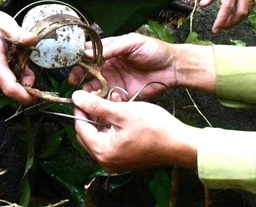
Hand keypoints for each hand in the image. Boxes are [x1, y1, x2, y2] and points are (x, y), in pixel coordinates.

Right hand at [0, 3, 38, 104]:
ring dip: (15, 76)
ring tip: (17, 57)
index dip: (25, 96)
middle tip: (29, 67)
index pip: (10, 88)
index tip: (36, 95)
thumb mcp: (5, 24)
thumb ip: (19, 34)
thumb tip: (33, 39)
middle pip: (9, 87)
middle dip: (23, 82)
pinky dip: (6, 73)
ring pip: (3, 83)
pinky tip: (7, 57)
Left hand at [71, 90, 200, 171]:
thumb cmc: (154, 128)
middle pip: (88, 133)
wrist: (178, 142)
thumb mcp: (122, 111)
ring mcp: (116, 161)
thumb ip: (97, 105)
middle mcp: (106, 161)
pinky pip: (111, 140)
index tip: (83, 93)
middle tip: (97, 96)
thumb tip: (76, 97)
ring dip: (103, 118)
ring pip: (100, 135)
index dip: (80, 108)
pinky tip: (120, 111)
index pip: (80, 128)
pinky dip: (112, 125)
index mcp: (103, 152)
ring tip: (112, 100)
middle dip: (91, 113)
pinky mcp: (125, 157)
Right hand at [78, 33, 176, 99]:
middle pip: (88, 71)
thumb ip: (112, 47)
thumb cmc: (154, 50)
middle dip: (79, 76)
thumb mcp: (133, 42)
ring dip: (88, 90)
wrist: (172, 67)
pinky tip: (101, 100)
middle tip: (74, 80)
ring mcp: (114, 80)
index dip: (80, 58)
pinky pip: (107, 98)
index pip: (89, 54)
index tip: (73, 63)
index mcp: (111, 51)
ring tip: (86, 93)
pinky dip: (101, 100)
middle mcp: (109, 66)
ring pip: (94, 87)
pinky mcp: (121, 94)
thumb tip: (88, 51)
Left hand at [199, 0, 255, 31]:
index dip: (221, 20)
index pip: (227, 6)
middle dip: (231, 23)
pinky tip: (238, 9)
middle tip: (221, 27)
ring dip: (239, 17)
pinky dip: (247, 8)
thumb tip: (205, 5)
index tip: (215, 28)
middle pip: (241, 11)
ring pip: (250, 7)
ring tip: (228, 21)